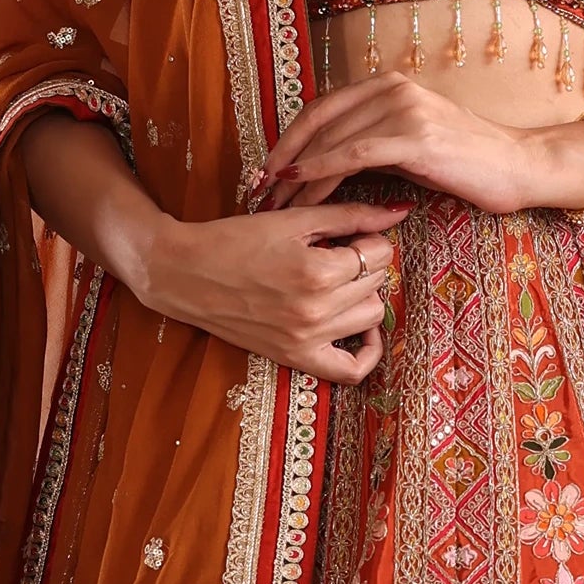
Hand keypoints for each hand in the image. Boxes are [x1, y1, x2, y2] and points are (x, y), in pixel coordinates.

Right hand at [137, 195, 402, 379]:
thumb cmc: (234, 240)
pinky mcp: (295, 357)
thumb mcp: (293, 220)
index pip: (378, 254)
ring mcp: (306, 339)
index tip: (349, 235)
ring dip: (363, 296)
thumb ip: (350, 215)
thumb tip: (398, 212)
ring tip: (339, 283)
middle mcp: (316, 310)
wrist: (184, 273)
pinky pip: (351, 370)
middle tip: (338, 254)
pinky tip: (361, 329)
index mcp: (316, 271)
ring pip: (372, 316)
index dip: (368, 239)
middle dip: (365, 264)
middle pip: (377, 283)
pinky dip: (367, 352)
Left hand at [245, 75, 583, 220]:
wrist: (519, 167)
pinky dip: (322, 169)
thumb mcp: (410, 145)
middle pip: (318, 122)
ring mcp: (403, 109)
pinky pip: (354, 154)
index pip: (321, 110)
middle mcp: (392, 89)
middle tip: (257, 190)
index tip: (264, 171)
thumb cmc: (466, 164)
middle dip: (283, 158)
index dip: (287, 139)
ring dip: (297, 173)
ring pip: (331, 139)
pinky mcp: (414, 136)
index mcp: (388, 85)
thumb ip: (370, 144)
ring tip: (274, 201)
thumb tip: (324, 165)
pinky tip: (302, 186)